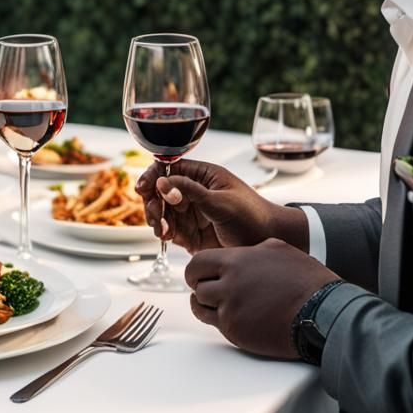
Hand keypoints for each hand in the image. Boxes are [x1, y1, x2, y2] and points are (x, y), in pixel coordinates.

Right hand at [135, 158, 307, 253]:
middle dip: (153, 202)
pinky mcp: (192, 234)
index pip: (170, 169)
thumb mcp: (220, 201)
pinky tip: (166, 236)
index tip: (143, 188)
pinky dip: (164, 232)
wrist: (269, 243)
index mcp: (203, 176)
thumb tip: (161, 181)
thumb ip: (190, 191)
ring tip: (161, 228)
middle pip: (161, 191)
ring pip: (163, 212)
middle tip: (155, 214)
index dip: (153, 176)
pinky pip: (170, 230)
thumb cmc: (252, 216)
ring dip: (157, 218)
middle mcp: (194, 192)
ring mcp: (192, 213)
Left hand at [186, 239, 339, 358]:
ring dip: (206, 305)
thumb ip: (251, 251)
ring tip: (218, 304)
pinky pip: (215, 324)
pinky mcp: (236, 331)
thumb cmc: (306, 281)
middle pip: (197, 285)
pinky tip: (230, 316)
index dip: (197, 270)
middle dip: (199, 286)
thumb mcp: (277, 249)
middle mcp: (229, 284)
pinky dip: (219, 320)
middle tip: (204, 289)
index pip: (198, 262)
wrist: (323, 312)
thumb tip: (240, 253)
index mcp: (237, 261)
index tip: (199, 274)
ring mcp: (231, 309)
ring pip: (201, 307)